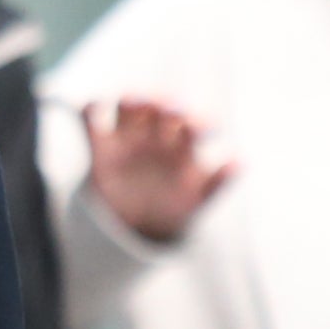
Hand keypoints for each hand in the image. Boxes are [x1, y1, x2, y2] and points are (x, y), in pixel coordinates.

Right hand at [83, 96, 233, 244]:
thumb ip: (216, 184)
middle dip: (166, 103)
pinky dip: (89, 110)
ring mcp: (127, 137)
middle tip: (171, 108)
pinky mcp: (100, 145)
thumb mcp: (195, 203)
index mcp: (181, 144)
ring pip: (129, 106)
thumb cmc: (171, 210)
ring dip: (133, 99)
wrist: (132, 229)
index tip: (204, 128)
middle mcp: (155, 134)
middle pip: (160, 107)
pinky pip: (91, 119)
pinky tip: (90, 110)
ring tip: (133, 101)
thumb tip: (240, 161)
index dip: (198, 121)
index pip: (191, 124)